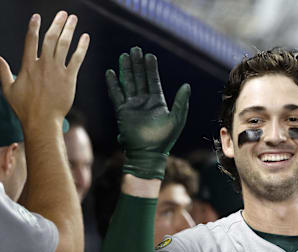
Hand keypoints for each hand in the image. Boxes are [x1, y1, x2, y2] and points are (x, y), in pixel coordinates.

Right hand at [0, 11, 89, 130]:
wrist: (42, 121)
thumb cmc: (24, 108)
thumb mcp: (8, 89)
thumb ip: (4, 71)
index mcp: (28, 66)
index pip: (30, 40)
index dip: (33, 27)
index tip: (37, 16)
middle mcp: (43, 65)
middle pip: (51, 38)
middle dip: (57, 23)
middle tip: (62, 13)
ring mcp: (57, 71)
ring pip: (64, 44)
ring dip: (69, 29)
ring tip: (73, 19)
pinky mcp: (70, 78)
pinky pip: (77, 58)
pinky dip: (82, 46)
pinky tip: (85, 37)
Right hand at [106, 47, 190, 179]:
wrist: (147, 154)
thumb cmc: (164, 139)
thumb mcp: (176, 119)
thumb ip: (181, 102)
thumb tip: (186, 85)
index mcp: (158, 102)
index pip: (153, 81)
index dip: (151, 69)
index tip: (149, 56)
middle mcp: (144, 102)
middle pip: (139, 79)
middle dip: (137, 64)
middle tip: (135, 49)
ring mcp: (132, 106)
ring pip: (128, 83)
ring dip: (126, 70)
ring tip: (124, 56)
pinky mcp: (122, 112)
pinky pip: (116, 95)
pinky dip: (113, 84)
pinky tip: (111, 72)